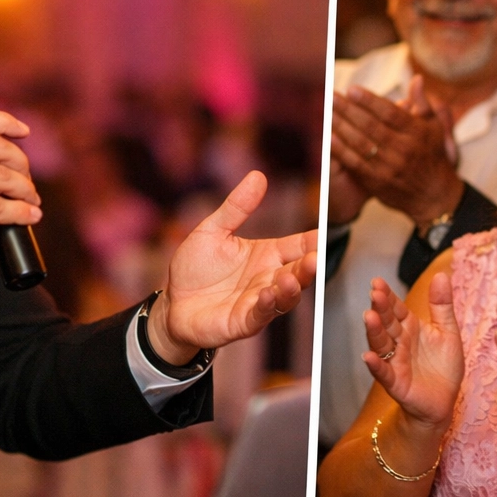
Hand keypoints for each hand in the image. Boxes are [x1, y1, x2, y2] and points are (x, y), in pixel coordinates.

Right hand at [0, 108, 41, 270]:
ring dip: (25, 190)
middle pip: (0, 148)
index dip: (8, 123)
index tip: (23, 131)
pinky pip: (0, 207)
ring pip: (5, 177)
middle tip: (27, 179)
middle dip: (22, 164)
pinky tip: (28, 216)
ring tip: (30, 200)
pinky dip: (20, 213)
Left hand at [149, 170, 316, 361]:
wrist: (173, 303)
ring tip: (293, 278)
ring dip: (292, 288)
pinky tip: (267, 294)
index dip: (314, 241)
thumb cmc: (195, 269)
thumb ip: (236, 207)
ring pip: (285, 296)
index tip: (323, 234)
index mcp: (267, 255)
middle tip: (315, 258)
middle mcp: (268, 278)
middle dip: (309, 267)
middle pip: (298, 272)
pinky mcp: (243, 321)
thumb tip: (258, 175)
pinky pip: (260, 314)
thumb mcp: (213, 230)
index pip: (299, 246)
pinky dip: (267, 305)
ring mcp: (258, 301)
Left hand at [332, 79, 463, 228]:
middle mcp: (404, 150)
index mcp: (417, 133)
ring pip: (361, 144)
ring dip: (340, 127)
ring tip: (325, 112)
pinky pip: (356, 163)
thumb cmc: (433, 155)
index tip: (351, 89)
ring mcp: (390, 167)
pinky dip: (341, 150)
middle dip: (348, 109)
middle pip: (371, 126)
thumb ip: (422, 103)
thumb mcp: (435, 128)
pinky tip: (328, 137)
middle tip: (330, 96)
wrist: (434, 196)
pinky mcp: (378, 182)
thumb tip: (416, 78)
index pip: (390, 113)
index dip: (369, 100)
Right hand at [363, 275, 464, 429]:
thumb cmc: (444, 367)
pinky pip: (384, 373)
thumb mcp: (448, 331)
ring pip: (381, 344)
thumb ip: (442, 305)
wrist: (444, 401)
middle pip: (387, 323)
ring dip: (374, 332)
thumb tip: (440, 274)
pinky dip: (376, 365)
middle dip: (380, 309)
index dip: (387, 296)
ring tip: (369, 317)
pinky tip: (368, 357)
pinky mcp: (396, 382)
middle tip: (375, 294)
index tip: (378, 282)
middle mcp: (399, 342)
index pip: (396, 308)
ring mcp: (395, 362)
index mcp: (411, 328)